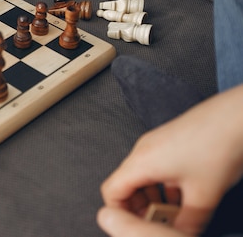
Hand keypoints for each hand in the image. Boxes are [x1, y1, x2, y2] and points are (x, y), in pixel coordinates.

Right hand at [99, 84, 242, 235]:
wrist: (234, 116)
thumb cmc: (217, 145)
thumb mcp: (203, 195)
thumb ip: (188, 222)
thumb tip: (181, 234)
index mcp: (141, 161)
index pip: (111, 191)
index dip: (119, 213)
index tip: (135, 227)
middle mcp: (142, 150)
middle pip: (125, 185)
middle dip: (139, 208)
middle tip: (158, 223)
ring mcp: (154, 144)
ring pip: (141, 177)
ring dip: (153, 198)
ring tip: (175, 213)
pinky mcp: (168, 142)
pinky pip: (155, 168)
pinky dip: (163, 186)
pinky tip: (185, 196)